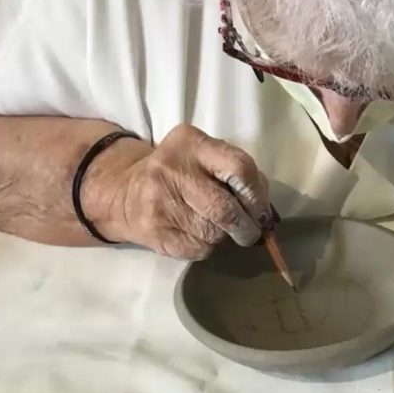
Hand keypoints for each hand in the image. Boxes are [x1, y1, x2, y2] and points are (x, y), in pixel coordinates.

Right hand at [89, 124, 271, 259]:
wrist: (126, 193)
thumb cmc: (183, 175)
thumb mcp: (207, 159)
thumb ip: (238, 176)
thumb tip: (267, 214)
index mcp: (192, 143)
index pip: (240, 168)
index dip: (257, 195)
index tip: (261, 211)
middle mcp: (172, 169)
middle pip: (226, 208)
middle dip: (246, 226)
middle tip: (250, 231)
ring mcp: (160, 202)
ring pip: (214, 232)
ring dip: (225, 236)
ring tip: (216, 227)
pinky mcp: (156, 232)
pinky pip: (199, 249)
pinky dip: (208, 247)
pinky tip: (196, 234)